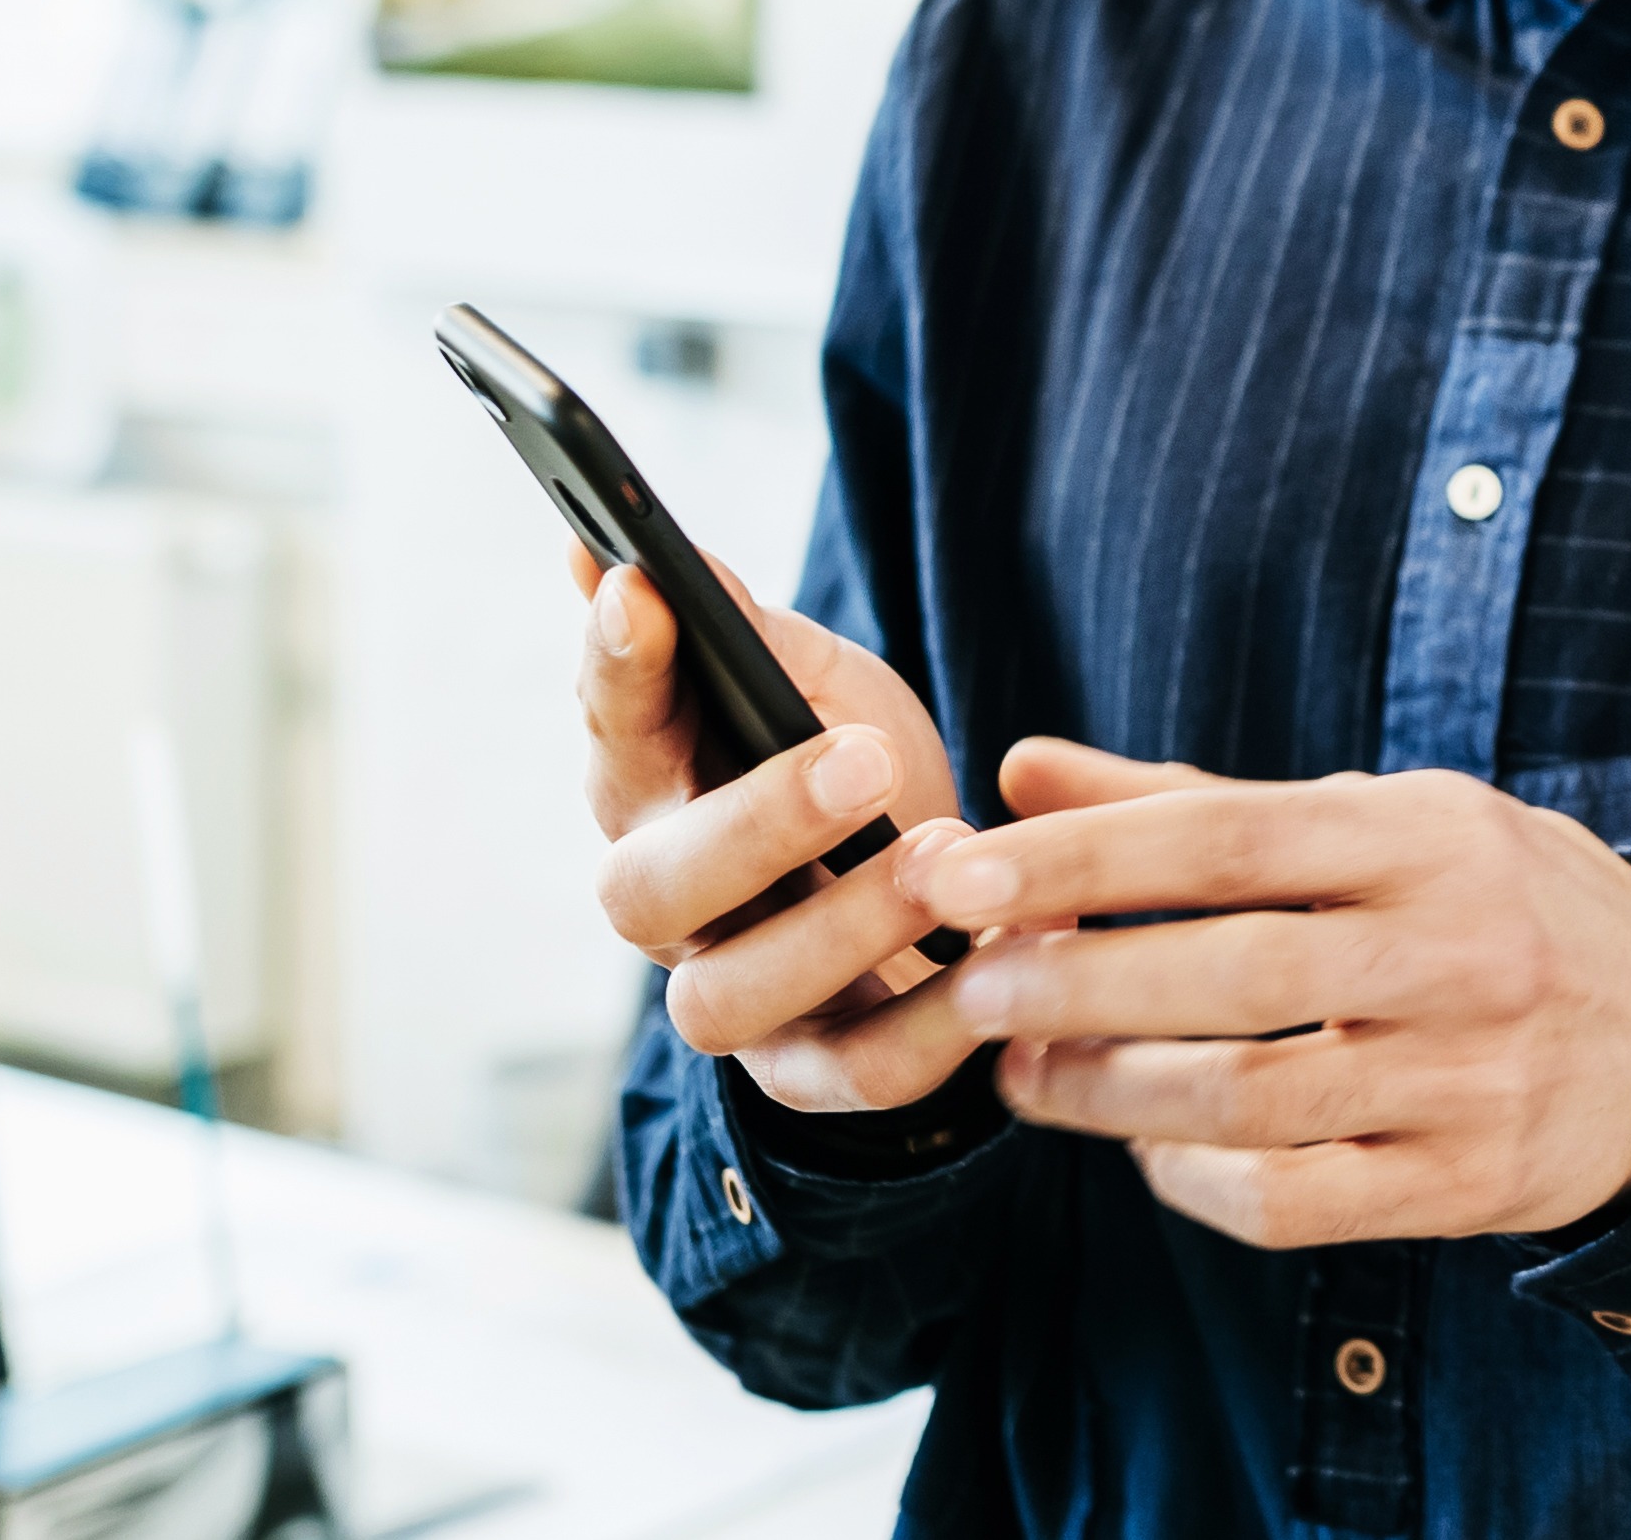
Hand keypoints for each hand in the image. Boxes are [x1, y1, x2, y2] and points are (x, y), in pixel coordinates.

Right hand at [578, 564, 983, 1116]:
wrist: (936, 889)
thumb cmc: (853, 763)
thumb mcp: (820, 682)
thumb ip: (751, 637)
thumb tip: (645, 555)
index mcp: (651, 787)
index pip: (610, 723)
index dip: (615, 665)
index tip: (641, 591)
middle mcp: (667, 906)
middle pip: (648, 888)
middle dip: (757, 821)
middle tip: (867, 756)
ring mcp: (733, 1000)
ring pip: (734, 997)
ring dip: (846, 926)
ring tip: (948, 850)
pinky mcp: (817, 1075)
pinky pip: (863, 1075)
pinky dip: (945, 1020)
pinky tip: (1020, 943)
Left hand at [923, 737, 1630, 1248]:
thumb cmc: (1492, 903)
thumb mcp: (1379, 820)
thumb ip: (1195, 801)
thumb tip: (1022, 771)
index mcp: (1429, 836)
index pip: (1229, 837)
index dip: (1083, 858)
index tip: (961, 872)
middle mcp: (1460, 952)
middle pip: (1234, 973)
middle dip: (1078, 986)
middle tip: (972, 990)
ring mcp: (1469, 1078)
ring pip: (1252, 1101)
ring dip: (1111, 1096)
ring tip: (1025, 1077)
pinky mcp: (1467, 1186)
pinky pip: (1295, 1202)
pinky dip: (1194, 1182)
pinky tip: (1146, 1151)